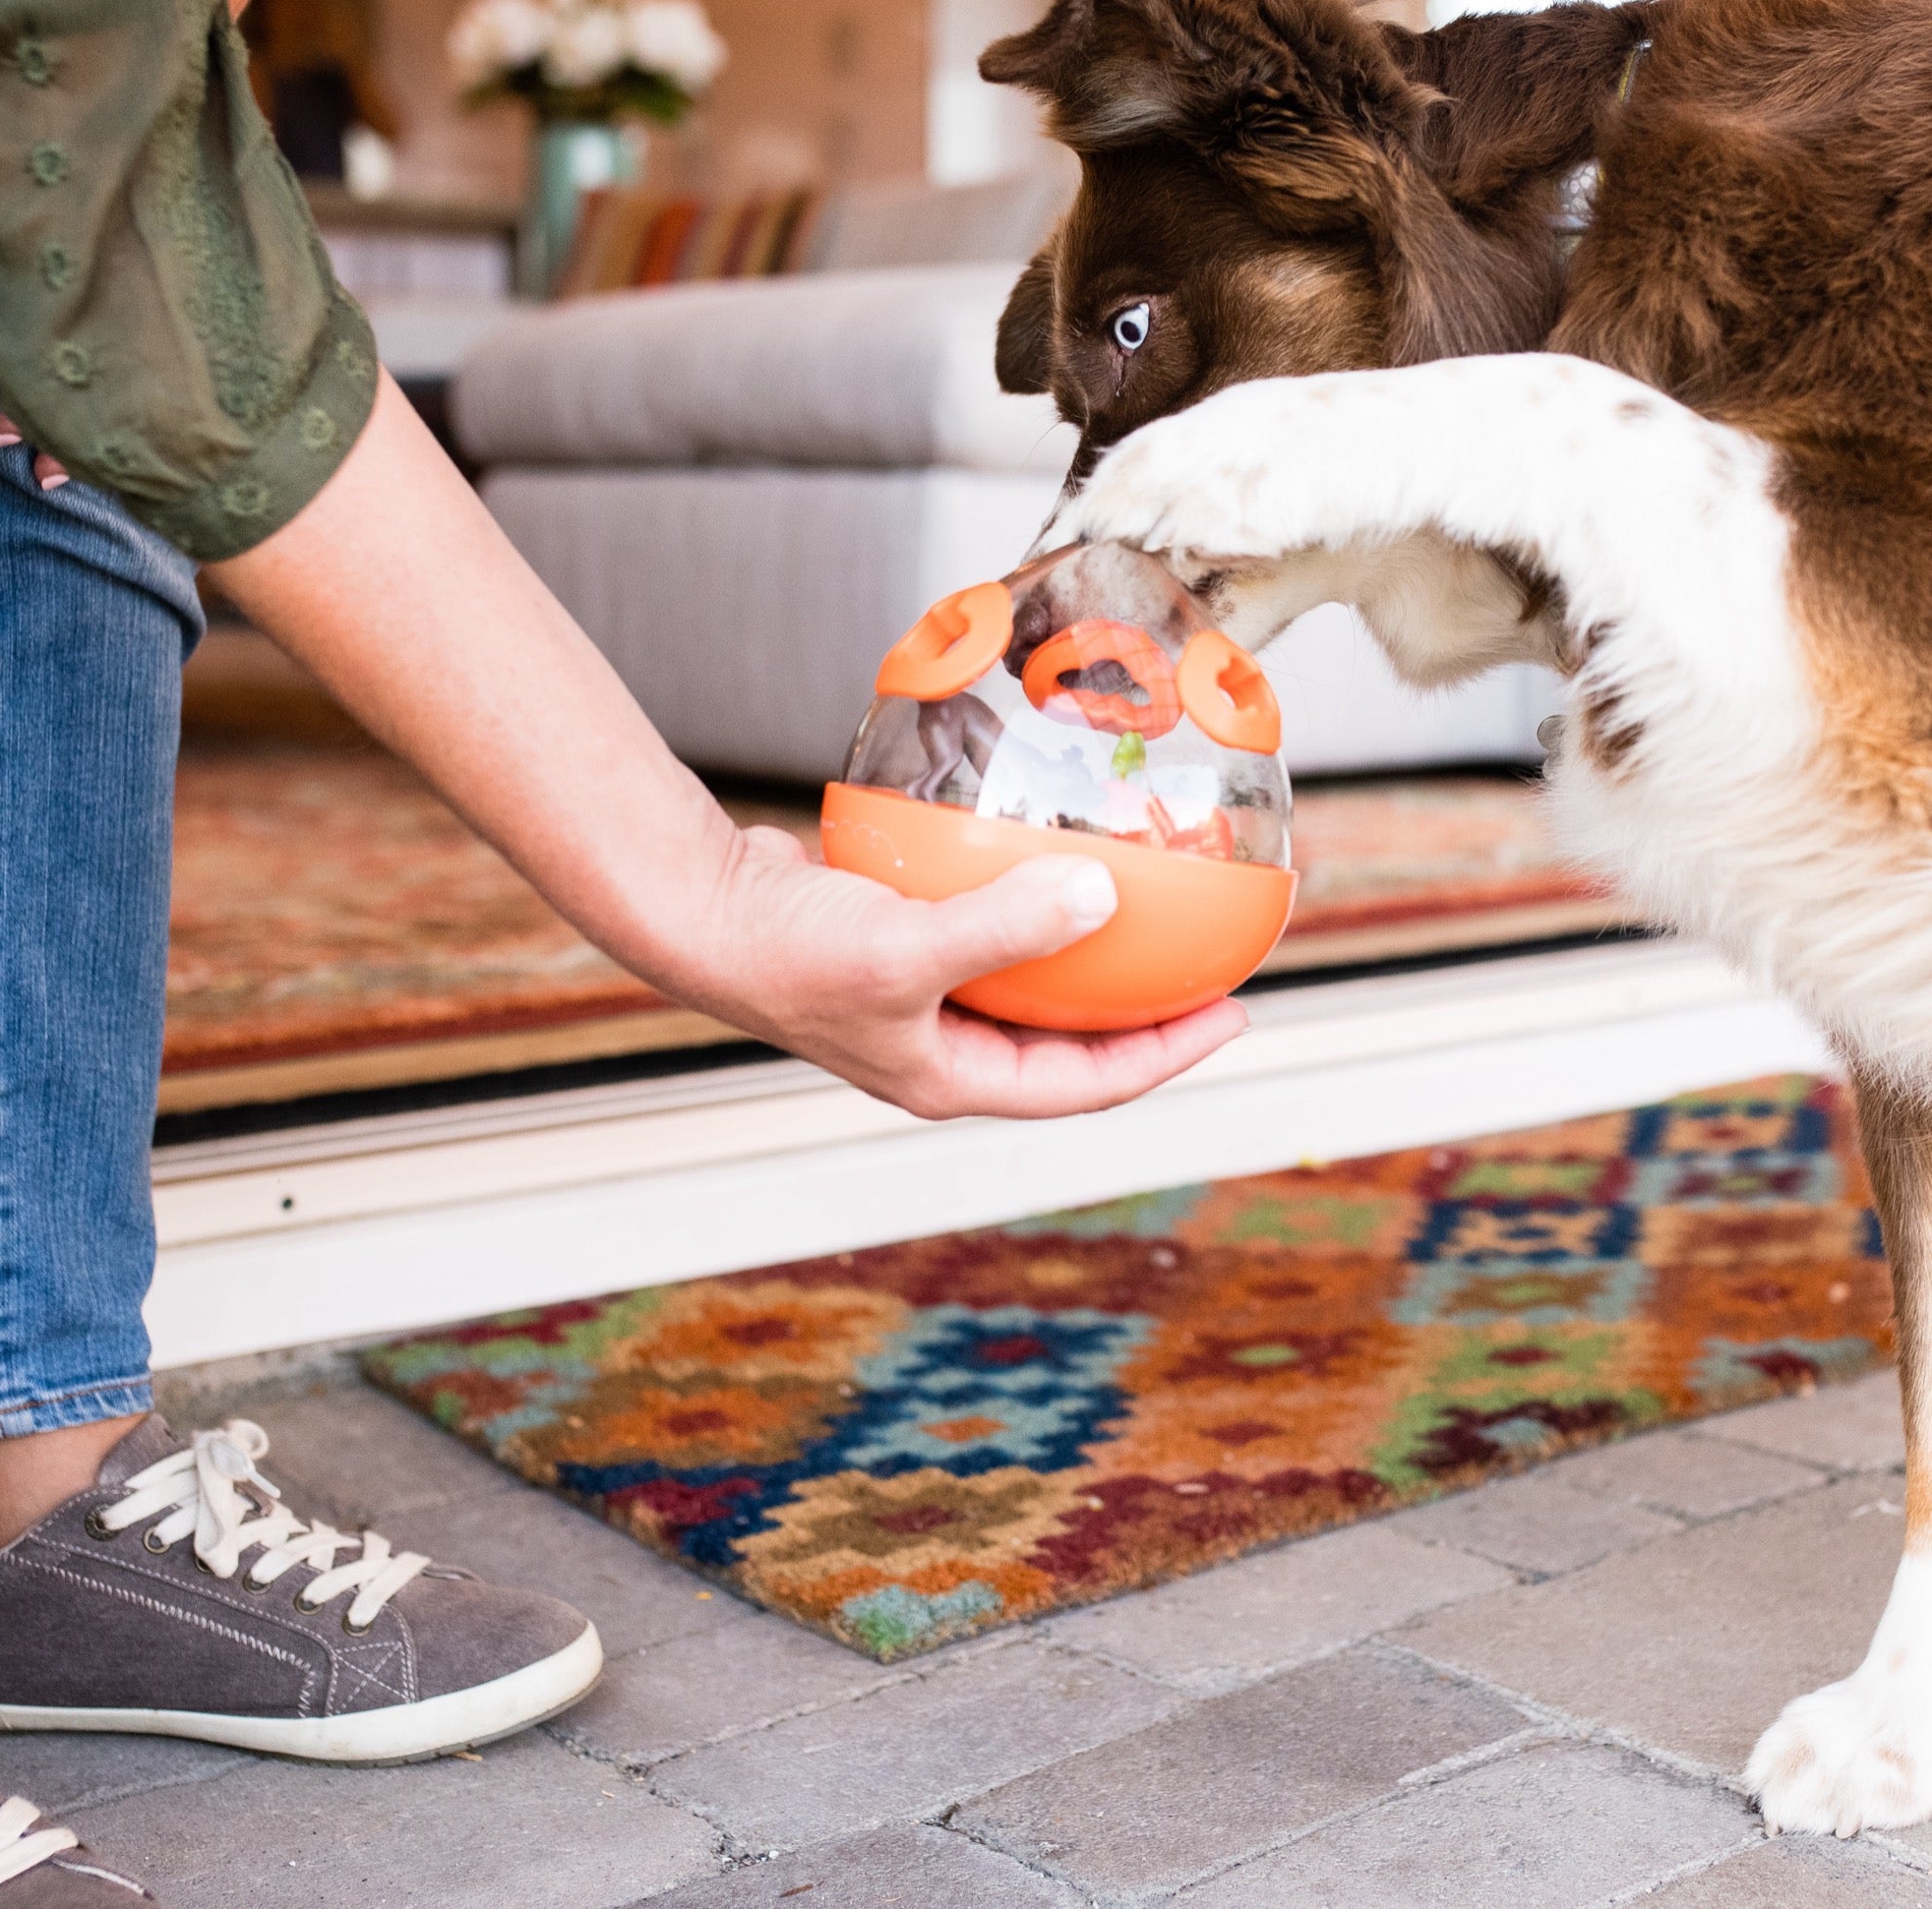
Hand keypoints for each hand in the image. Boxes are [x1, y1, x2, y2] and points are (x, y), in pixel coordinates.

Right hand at [204, 371, 1244, 1124]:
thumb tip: (1102, 898)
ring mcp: (920, 999)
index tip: (1235, 1009)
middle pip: (1071, 1042)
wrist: (696, 908)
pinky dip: (1028, 898)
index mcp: (953, 1079)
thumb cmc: (788, 947)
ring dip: (1089, 953)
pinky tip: (1057, 847)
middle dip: (1145, 1010)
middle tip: (1214, 961)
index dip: (1168, 1055)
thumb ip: (1007, 927)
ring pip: (1032, 985)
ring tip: (1154, 905)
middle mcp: (942, 1049)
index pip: (1087, 1085)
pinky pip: (989, 926)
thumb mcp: (908, 948)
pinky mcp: (901, 943)